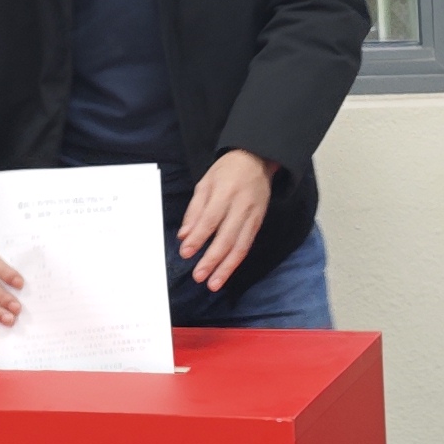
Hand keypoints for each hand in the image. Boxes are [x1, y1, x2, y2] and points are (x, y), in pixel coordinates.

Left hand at [177, 149, 275, 291]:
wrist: (257, 160)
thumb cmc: (226, 171)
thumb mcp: (205, 183)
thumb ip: (194, 210)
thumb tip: (184, 236)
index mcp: (225, 193)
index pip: (210, 220)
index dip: (198, 238)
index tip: (186, 254)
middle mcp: (241, 206)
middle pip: (226, 237)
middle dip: (212, 260)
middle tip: (198, 276)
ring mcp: (253, 216)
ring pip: (240, 246)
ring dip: (227, 268)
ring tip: (214, 283)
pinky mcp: (259, 223)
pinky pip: (247, 245)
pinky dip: (237, 260)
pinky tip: (227, 272)